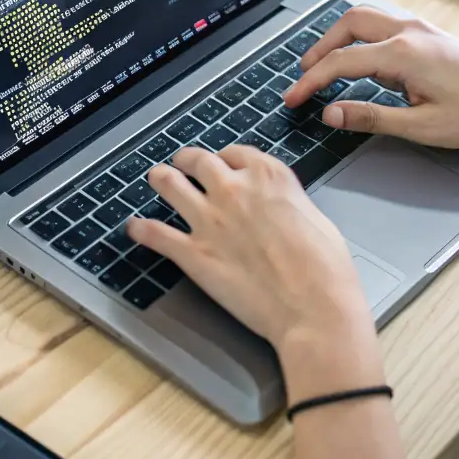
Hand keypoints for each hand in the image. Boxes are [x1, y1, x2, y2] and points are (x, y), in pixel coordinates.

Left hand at [128, 145, 374, 353]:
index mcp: (268, 175)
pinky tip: (133, 228)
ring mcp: (209, 219)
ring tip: (155, 178)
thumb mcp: (315, 216)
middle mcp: (234, 189)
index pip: (236, 153)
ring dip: (160, 178)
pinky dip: (141, 230)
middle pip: (198, 161)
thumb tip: (279, 207)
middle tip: (183, 164)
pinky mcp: (193, 254)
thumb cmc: (325, 267)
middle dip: (188, 160)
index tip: (222, 162)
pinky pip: (156, 234)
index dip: (225, 157)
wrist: (312, 305)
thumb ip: (287, 202)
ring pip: (170, 184)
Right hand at [286, 5, 458, 148]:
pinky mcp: (428, 34)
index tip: (292, 98)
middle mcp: (409, 32)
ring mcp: (420, 29)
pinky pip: (383, 25)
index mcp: (403, 53)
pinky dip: (361, 39)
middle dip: (319, 48)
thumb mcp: (422, 127)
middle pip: (347, 24)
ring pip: (365, 18)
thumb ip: (371, 118)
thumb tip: (331, 113)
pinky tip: (361, 63)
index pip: (340, 62)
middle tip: (304, 75)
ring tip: (325, 67)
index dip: (310, 81)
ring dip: (339, 39)